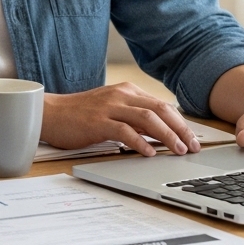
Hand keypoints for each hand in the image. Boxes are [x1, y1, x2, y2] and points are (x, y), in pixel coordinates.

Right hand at [41, 83, 199, 156]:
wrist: (50, 113)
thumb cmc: (80, 115)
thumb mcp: (112, 111)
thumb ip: (134, 119)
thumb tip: (159, 134)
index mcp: (127, 91)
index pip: (162, 105)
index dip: (181, 123)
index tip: (193, 139)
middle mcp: (121, 95)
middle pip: (160, 109)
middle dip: (181, 129)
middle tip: (193, 147)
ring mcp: (109, 107)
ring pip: (147, 118)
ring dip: (167, 135)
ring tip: (178, 150)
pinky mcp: (98, 121)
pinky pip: (125, 130)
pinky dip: (140, 142)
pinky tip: (150, 153)